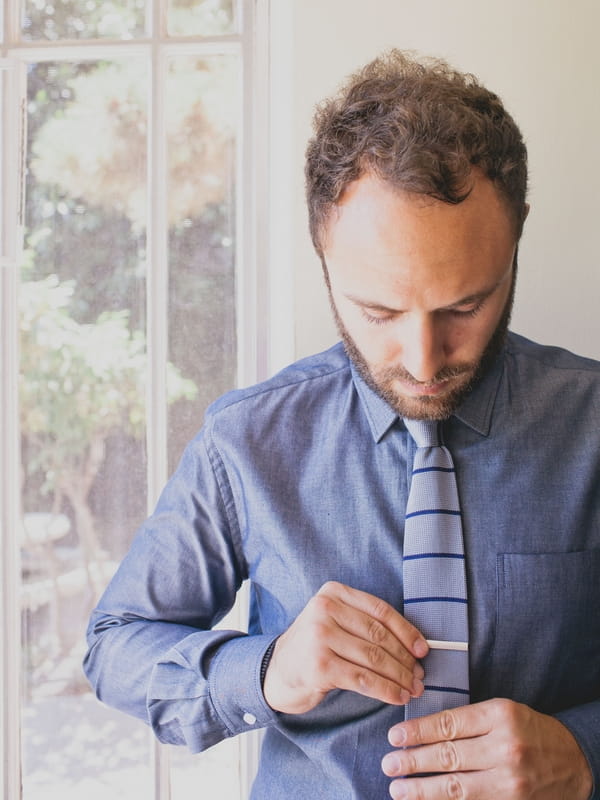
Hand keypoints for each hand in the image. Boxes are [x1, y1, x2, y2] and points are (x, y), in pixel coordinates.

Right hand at [262, 581, 427, 713]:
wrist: (277, 672)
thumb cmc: (313, 648)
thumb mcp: (334, 622)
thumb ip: (364, 623)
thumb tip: (414, 645)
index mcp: (333, 593)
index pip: (379, 610)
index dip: (406, 630)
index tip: (423, 649)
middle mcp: (324, 610)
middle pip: (378, 635)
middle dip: (405, 658)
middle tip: (420, 675)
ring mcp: (320, 637)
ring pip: (374, 658)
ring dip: (399, 677)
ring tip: (413, 688)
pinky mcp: (320, 666)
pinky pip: (363, 679)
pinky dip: (385, 690)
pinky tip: (397, 697)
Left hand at [381, 698, 592, 798]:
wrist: (574, 761)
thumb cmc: (530, 731)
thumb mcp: (504, 712)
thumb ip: (470, 720)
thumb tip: (424, 731)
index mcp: (500, 716)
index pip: (449, 724)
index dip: (418, 731)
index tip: (394, 736)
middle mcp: (505, 748)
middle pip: (449, 756)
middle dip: (413, 761)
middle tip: (389, 764)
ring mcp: (509, 781)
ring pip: (456, 787)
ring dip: (422, 789)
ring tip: (399, 789)